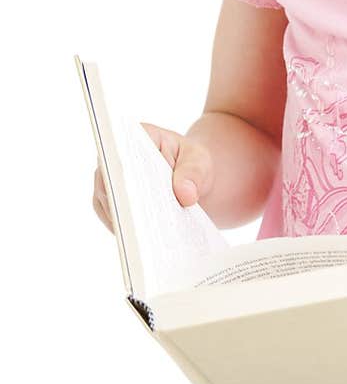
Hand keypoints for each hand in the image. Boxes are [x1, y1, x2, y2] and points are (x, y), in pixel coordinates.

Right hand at [91, 121, 212, 232]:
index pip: (121, 152)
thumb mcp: (201, 162)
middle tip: (142, 226)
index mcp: (135, 136)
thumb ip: (194, 173)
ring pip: (109, 205)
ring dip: (126, 223)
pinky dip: (129, 233)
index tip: (132, 192)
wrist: (192, 182)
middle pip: (110, 182)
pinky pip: (116, 222)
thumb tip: (185, 195)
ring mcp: (110, 184)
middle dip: (125, 203)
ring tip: (146, 243)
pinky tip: (146, 247)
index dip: (123, 171)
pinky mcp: (112, 207)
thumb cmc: (194, 164)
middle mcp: (114, 159)